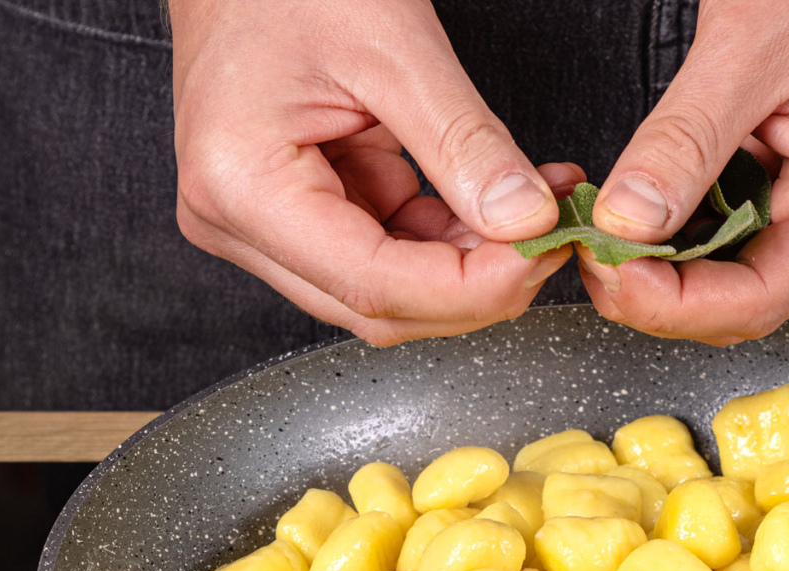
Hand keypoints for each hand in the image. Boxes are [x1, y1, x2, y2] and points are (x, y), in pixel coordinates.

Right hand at [170, 0, 579, 345]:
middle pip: (378, 304)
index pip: (374, 284)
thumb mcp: (394, 48)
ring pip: (387, 289)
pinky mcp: (294, 213)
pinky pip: (384, 251)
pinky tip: (495, 203)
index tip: (542, 252)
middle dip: (476, 284)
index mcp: (242, 186)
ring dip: (468, 263)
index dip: (471, 287)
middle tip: (549, 238)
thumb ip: (465, 143)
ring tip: (534, 211)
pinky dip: (447, 237)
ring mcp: (263, 224)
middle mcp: (239, 221)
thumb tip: (525, 220)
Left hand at [578, 0, 788, 344]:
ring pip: (732, 274)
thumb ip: (682, 143)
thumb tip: (625, 222)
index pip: (759, 298)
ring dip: (664, 267)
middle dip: (661, 294)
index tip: (610, 275)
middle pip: (743, 301)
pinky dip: (679, 230)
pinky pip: (733, 231)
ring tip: (606, 233)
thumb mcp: (745, 50)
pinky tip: (639, 210)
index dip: (675, 305)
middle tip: (593, 256)